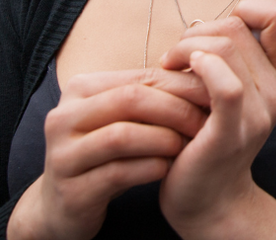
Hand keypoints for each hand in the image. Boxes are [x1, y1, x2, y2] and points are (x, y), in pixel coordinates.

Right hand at [7, 68, 207, 239]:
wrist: (67, 205)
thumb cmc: (109, 151)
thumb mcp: (128, 116)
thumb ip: (155, 92)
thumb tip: (209, 70)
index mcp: (81, 88)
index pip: (142, 77)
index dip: (182, 85)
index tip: (213, 95)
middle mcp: (63, 117)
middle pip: (130, 100)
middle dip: (176, 109)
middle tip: (206, 121)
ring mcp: (61, 156)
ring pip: (122, 135)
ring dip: (163, 139)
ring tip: (189, 145)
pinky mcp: (70, 192)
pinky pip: (117, 173)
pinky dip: (150, 168)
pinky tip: (169, 170)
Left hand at [157, 0, 275, 237]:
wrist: (207, 197)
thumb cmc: (208, 132)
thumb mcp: (235, 86)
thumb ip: (239, 50)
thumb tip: (238, 11)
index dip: (251, 8)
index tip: (223, 30)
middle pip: (238, 27)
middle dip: (200, 32)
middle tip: (181, 56)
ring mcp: (257, 113)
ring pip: (223, 48)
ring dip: (186, 48)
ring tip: (172, 68)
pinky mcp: (230, 132)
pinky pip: (224, 83)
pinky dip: (200, 65)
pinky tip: (181, 71)